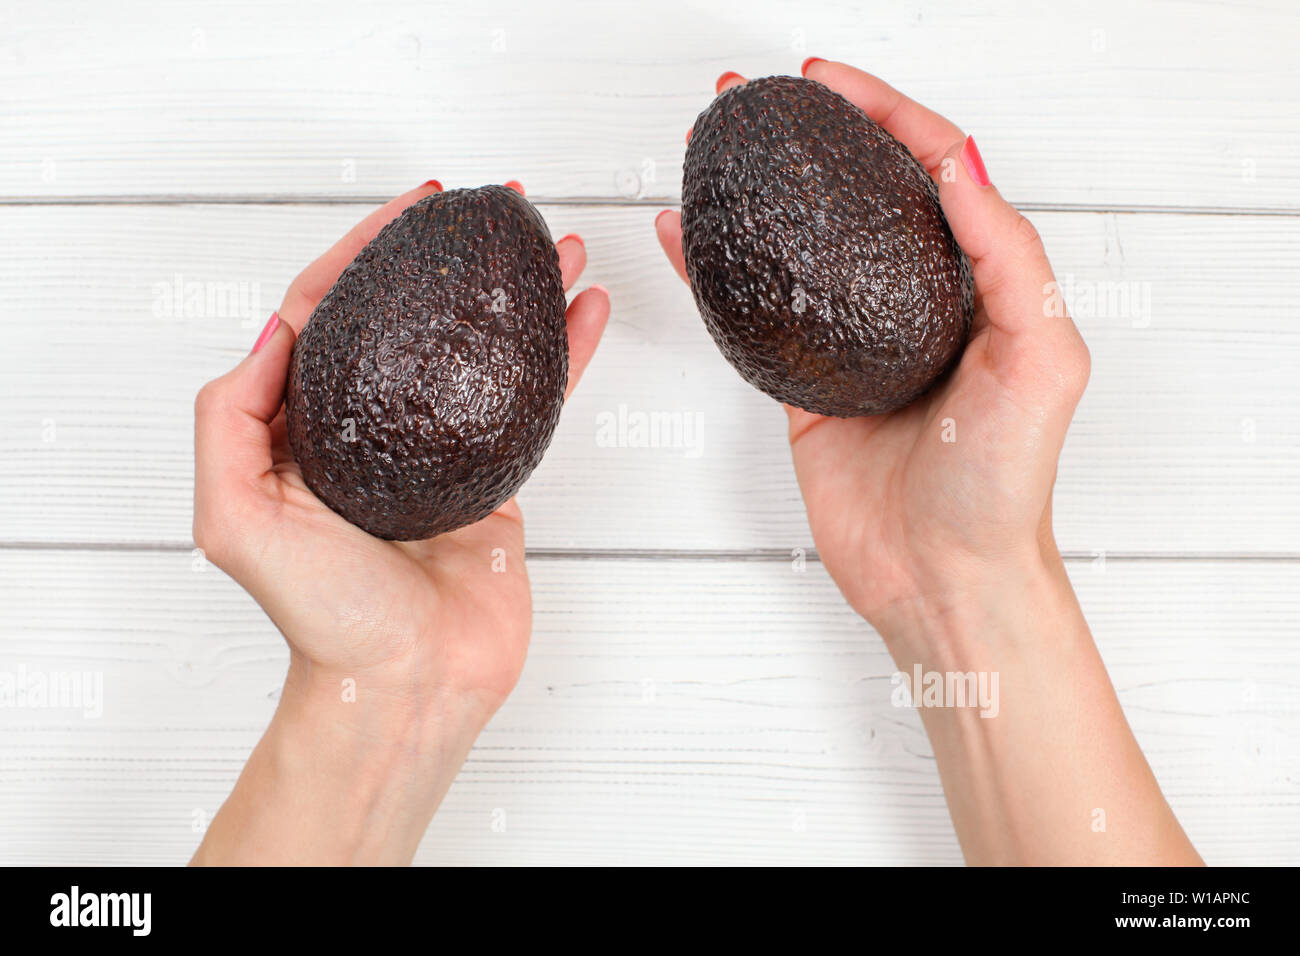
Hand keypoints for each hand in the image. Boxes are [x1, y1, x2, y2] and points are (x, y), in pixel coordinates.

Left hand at [192, 181, 608, 863]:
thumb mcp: (235, 519)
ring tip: (557, 245)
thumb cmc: (324, 621)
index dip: (367, 249)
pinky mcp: (500, 477)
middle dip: (456, 257)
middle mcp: (378, 427)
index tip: (415, 207)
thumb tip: (272, 330)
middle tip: (497, 207)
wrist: (408, 687)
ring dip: (522, 293)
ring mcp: (445, 448)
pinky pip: (538, 400)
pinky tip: (588, 311)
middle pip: (418, 315)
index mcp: (309, 427)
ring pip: (487, 348)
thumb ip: (230, 418)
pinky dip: (566, 353)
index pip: (331, 309)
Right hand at [658, 64, 1198, 864]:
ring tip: (714, 147)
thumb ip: (1008, 257)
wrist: (945, 578)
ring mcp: (852, 341)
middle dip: (809, 136)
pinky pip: (754, 315)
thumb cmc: (1003, 487)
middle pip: (857, 192)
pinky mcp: (805, 386)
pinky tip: (685, 240)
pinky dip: (715, 274)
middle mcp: (912, 303)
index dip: (884, 112)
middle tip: (756, 98)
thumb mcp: (1040, 360)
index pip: (931, 169)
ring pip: (799, 244)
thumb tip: (960, 162)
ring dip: (757, 192)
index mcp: (977, 285)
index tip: (828, 82)